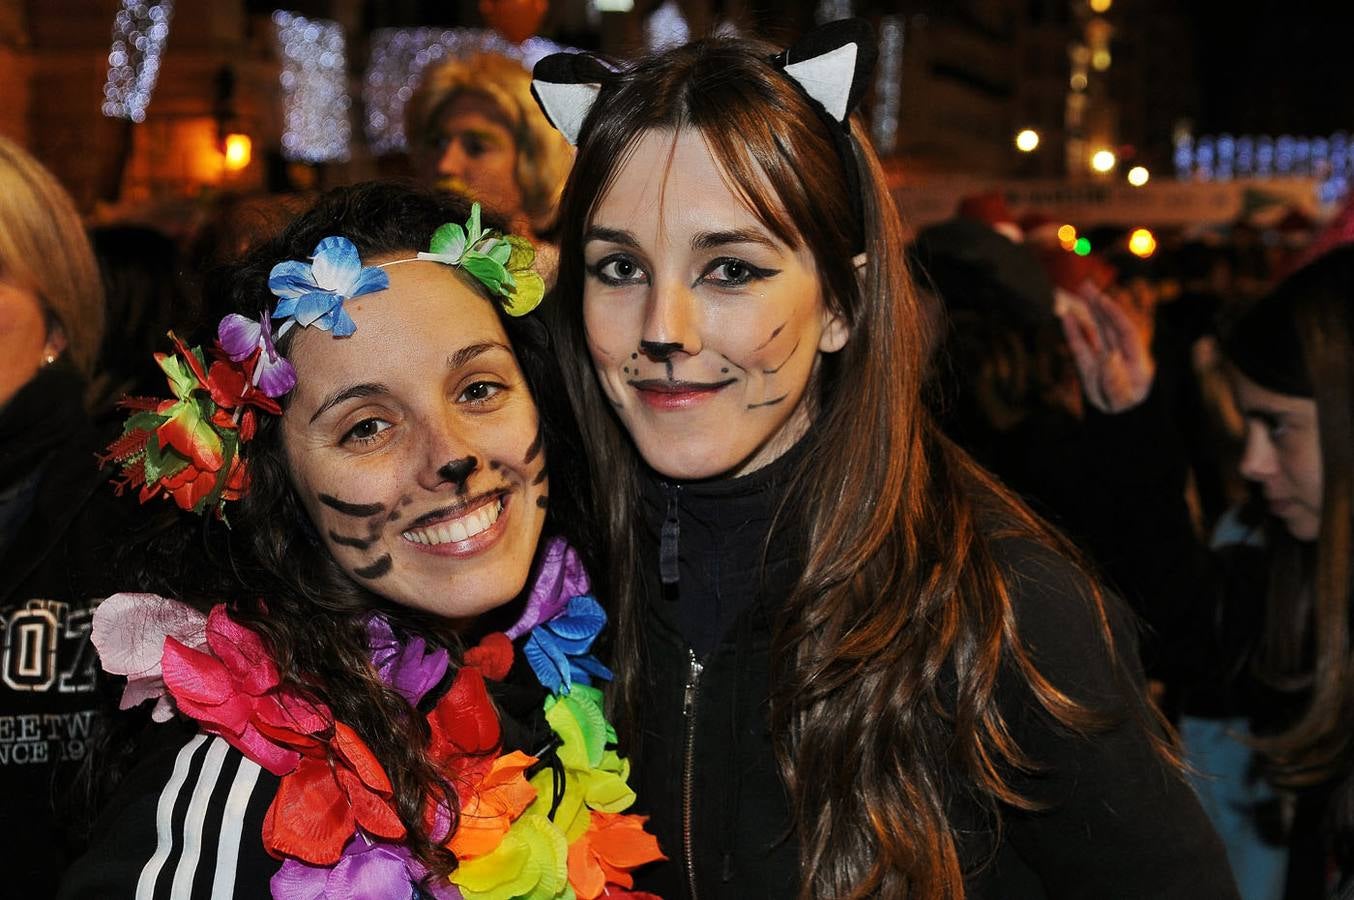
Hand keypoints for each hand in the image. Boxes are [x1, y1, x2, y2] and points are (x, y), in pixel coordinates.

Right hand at [1056, 282, 1155, 412]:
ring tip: (1079, 290)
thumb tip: (1107, 357)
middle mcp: (1121, 354)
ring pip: (1096, 330)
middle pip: (1110, 325)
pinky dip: (1074, 331)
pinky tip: (1066, 316)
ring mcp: (1105, 358)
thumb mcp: (1123, 400)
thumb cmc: (1127, 412)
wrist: (1122, 424)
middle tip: (1086, 284)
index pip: (1124, 331)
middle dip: (1099, 304)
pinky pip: (1081, 346)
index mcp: (1136, 359)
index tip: (1103, 299)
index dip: (1114, 314)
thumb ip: (1115, 381)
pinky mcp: (1090, 365)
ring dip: (1088, 311)